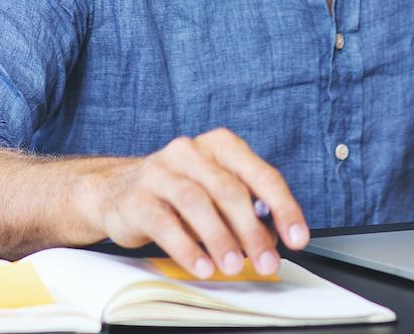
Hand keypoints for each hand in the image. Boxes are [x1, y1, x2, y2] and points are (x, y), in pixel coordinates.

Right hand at [89, 128, 309, 278]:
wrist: (115, 191)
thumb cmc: (176, 192)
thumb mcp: (215, 192)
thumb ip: (244, 208)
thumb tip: (272, 237)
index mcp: (220, 146)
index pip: (261, 174)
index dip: (284, 207)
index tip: (297, 237)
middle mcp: (191, 151)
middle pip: (230, 190)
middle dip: (253, 231)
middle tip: (266, 260)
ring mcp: (161, 171)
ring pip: (197, 203)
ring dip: (221, 239)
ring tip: (234, 265)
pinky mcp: (137, 197)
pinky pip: (165, 223)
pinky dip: (187, 248)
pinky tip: (202, 266)